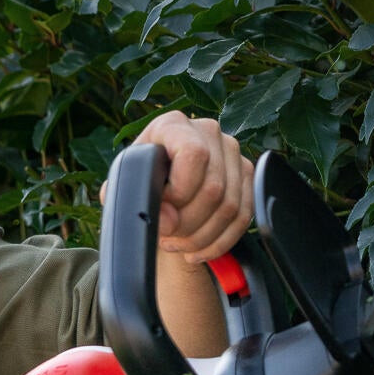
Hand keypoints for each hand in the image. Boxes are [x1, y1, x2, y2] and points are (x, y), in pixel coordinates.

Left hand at [132, 110, 255, 264]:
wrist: (156, 187)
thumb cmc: (140, 183)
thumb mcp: (126, 186)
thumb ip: (138, 200)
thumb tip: (167, 220)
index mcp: (173, 124)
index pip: (193, 154)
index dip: (180, 191)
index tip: (163, 208)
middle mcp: (208, 131)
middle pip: (213, 188)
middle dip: (187, 224)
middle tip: (167, 236)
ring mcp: (231, 152)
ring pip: (230, 207)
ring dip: (202, 237)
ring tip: (179, 244)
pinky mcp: (246, 175)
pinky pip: (243, 216)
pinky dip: (220, 242)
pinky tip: (197, 249)